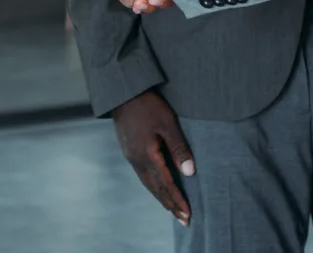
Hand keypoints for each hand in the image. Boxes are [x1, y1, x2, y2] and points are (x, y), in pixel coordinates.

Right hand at [112, 91, 194, 226]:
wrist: (122, 93)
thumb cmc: (148, 106)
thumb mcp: (168, 123)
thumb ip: (179, 148)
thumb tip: (190, 172)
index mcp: (148, 155)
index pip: (166, 184)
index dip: (177, 200)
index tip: (188, 214)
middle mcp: (137, 160)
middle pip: (156, 189)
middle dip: (170, 205)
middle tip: (183, 220)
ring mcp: (131, 156)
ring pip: (147, 184)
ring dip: (161, 198)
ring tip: (172, 209)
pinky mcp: (128, 150)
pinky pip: (142, 175)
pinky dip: (153, 186)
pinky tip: (157, 187)